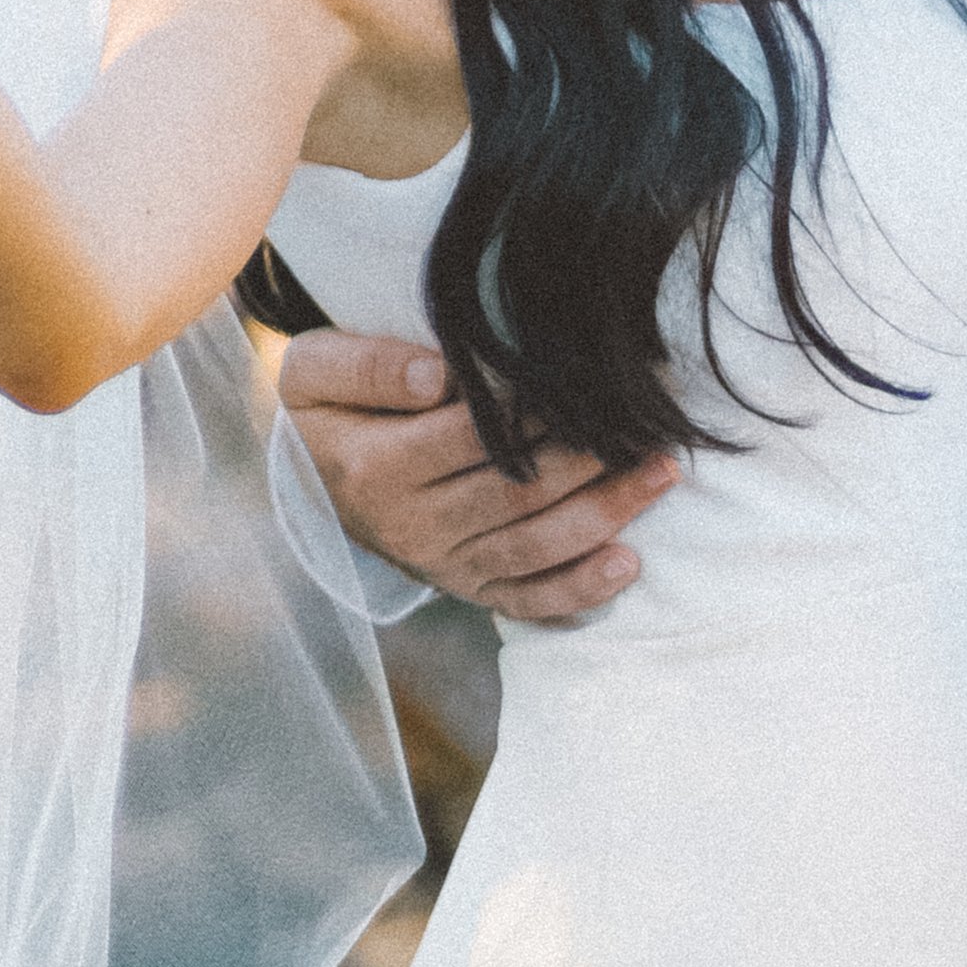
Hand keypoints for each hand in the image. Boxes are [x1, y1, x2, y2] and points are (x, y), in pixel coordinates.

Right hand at [277, 328, 677, 622]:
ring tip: (660, 475)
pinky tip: (628, 564)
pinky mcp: (464, 587)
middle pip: (516, 494)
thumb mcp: (314, 371)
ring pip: (534, 547)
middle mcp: (412, 526)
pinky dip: (580, 590)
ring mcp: (441, 564)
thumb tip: (435, 375)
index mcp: (375, 468)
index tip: (589, 379)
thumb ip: (367, 365)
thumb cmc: (325, 411)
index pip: (471, 435)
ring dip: (606, 515)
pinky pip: (526, 601)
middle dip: (590, 461)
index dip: (535, 409)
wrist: (306, 477)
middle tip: (649, 426)